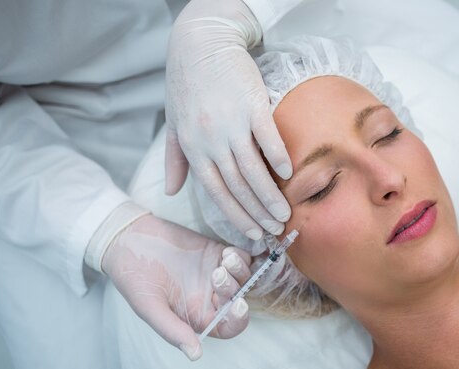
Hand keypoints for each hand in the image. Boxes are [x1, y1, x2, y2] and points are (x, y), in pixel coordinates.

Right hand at [102, 214, 251, 359]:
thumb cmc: (135, 278)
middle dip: (235, 289)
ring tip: (225, 260)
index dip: (237, 320)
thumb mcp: (149, 307)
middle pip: (238, 299)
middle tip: (218, 274)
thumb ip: (172, 331)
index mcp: (196, 316)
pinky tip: (227, 252)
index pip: (227, 327)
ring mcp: (214, 274)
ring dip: (240, 271)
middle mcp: (209, 297)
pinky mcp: (214, 253)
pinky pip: (240, 258)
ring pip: (242, 278)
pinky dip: (241, 257)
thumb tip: (195, 356)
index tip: (237, 306)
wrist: (128, 241)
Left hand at [164, 0, 291, 240]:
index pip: (216, 193)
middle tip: (275, 230)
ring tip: (285, 213)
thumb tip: (170, 191)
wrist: (200, 43)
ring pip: (253, 170)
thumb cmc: (186, 84)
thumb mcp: (173, 125)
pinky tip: (288, 175)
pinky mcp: (252, 105)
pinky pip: (267, 138)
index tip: (253, 234)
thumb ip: (174, 160)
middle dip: (257, 213)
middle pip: (238, 187)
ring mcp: (231, 124)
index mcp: (193, 149)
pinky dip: (278, 158)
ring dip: (270, 196)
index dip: (236, 217)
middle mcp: (210, 141)